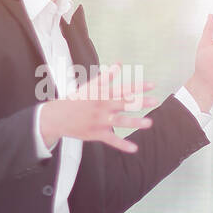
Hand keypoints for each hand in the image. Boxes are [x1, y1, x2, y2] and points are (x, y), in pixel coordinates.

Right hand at [39, 63, 155, 153]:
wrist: (57, 117)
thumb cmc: (76, 100)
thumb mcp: (90, 87)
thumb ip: (107, 76)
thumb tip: (119, 63)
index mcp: (102, 94)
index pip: (123, 89)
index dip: (138, 87)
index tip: (153, 85)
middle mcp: (102, 106)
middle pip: (123, 103)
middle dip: (140, 102)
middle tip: (155, 101)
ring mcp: (99, 120)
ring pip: (119, 121)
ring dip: (134, 122)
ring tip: (149, 123)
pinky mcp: (96, 133)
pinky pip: (111, 140)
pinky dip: (122, 145)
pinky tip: (134, 148)